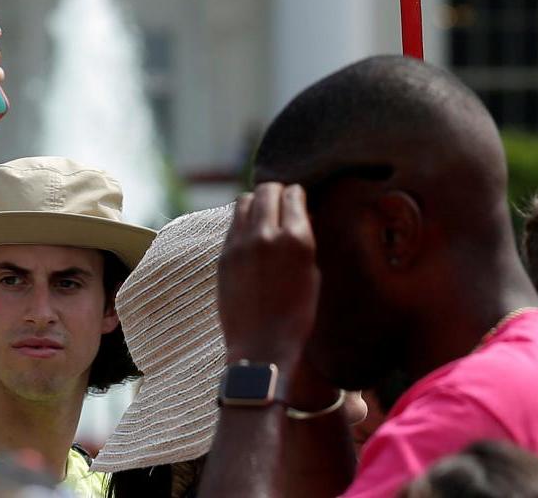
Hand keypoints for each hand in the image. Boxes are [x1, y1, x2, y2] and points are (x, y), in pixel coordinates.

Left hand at [220, 184, 319, 371]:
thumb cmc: (297, 316)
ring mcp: (241, 243)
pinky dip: (243, 220)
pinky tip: (250, 232)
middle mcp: (266, 235)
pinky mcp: (224, 254)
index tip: (299, 202)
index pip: (293, 193)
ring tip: (264, 216)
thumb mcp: (313, 275)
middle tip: (282, 204)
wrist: (262, 348)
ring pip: (245, 199)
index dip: (298, 195)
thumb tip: (301, 214)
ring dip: (257, 202)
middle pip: (267, 189)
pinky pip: (233, 222)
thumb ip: (304, 239)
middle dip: (277, 193)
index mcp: (296, 239)